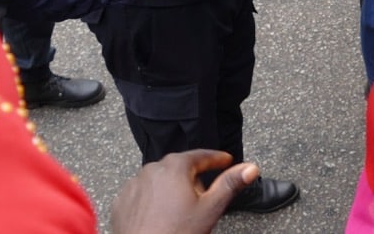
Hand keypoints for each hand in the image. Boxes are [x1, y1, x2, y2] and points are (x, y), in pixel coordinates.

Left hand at [111, 149, 258, 233]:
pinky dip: (153, 200)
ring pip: (160, 180)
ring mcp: (133, 185)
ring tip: (180, 211)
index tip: (226, 161)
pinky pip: (143, 194)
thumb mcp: (211, 208)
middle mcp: (151, 169)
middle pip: (180, 168)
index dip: (217, 159)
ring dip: (172, 189)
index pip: (202, 156)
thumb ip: (231, 184)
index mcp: (175, 166)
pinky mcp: (121, 201)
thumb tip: (251, 167)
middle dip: (193, 178)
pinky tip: (160, 216)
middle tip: (203, 197)